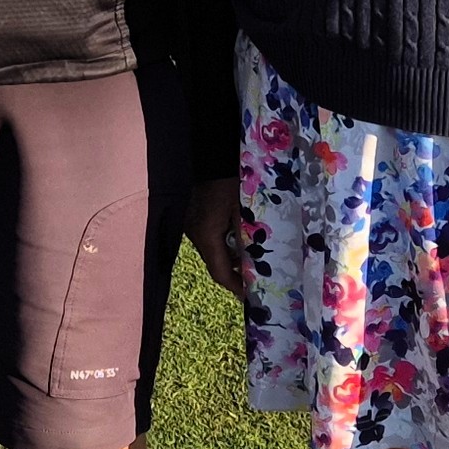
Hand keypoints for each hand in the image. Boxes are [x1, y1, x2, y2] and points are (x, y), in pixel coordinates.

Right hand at [185, 176, 245, 301]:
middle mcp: (194, 234)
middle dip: (235, 273)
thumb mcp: (244, 208)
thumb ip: (248, 237)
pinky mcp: (192, 216)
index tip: (251, 297)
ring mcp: (190, 225)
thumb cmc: (229, 178)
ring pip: (212, 250)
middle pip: (214, 262)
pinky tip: (240, 239)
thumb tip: (257, 262)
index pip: (219, 271)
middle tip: (257, 279)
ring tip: (254, 259)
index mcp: (206, 234)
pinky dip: (224, 243)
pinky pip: (209, 237)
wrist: (208, 152)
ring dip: (231, 256)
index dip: (235, 287)